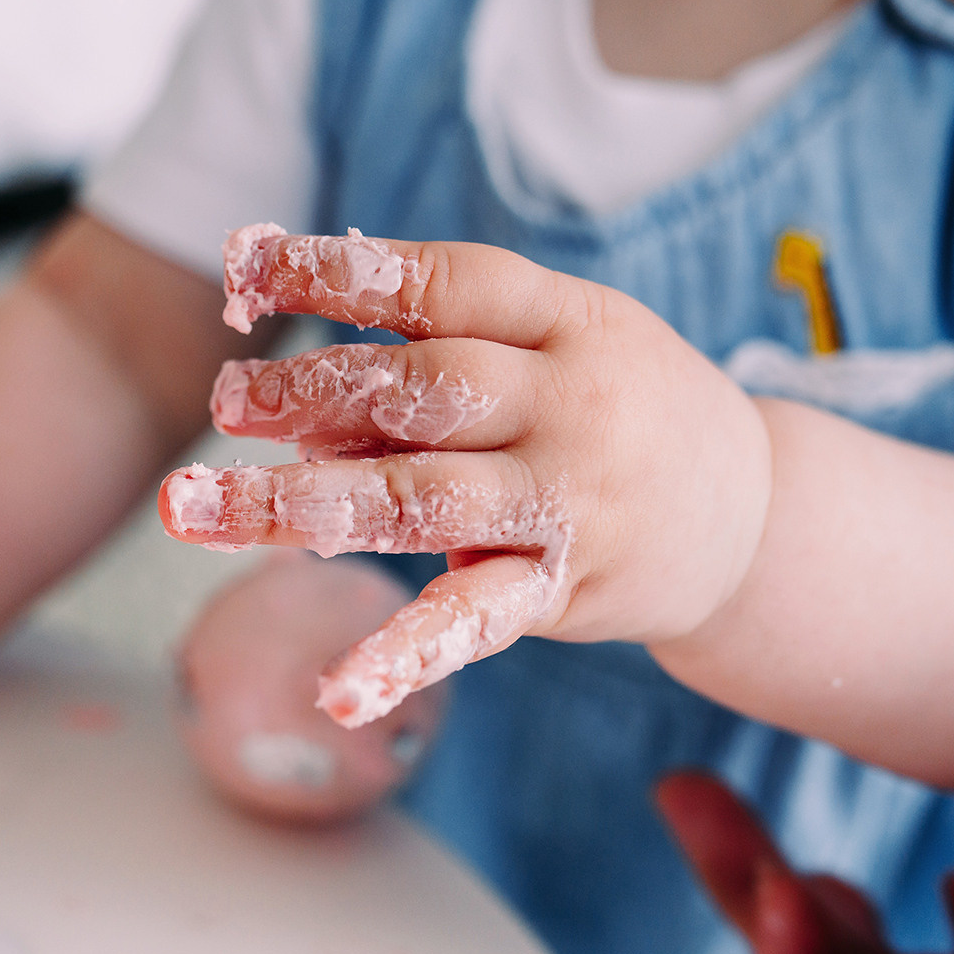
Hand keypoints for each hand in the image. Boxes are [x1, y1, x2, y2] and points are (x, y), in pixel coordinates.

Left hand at [158, 227, 771, 726]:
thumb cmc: (624, 410)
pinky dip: (406, 656)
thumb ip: (440, 366)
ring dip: (298, 506)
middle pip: (422, 389)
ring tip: (196, 511)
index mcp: (567, 319)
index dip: (339, 271)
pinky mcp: (567, 590)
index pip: (441, 284)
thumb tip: (299, 416)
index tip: (244, 263)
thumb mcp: (560, 347)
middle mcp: (570, 403)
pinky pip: (478, 619)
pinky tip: (339, 689)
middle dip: (310, 392)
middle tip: (223, 400)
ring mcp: (570, 501)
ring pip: (421, 499)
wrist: (758, 514)